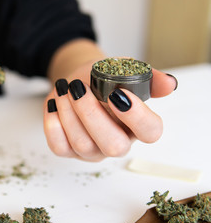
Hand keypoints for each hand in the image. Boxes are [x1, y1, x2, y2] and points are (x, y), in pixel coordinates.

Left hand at [43, 60, 177, 161]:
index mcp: (137, 125)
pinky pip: (59, 146)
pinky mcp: (68, 150)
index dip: (137, 116)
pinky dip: (52, 123)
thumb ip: (148, 77)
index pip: (149, 132)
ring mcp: (92, 151)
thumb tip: (169, 84)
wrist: (78, 81)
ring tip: (64, 88)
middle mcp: (116, 142)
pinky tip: (54, 102)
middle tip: (78, 88)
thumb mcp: (125, 71)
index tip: (118, 93)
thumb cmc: (104, 79)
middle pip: (112, 145)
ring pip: (82, 144)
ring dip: (69, 112)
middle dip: (92, 114)